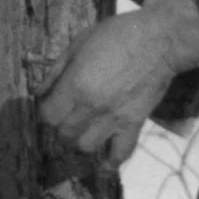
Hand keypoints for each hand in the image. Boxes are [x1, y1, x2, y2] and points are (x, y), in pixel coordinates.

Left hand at [38, 0, 198, 165]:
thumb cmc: (117, 35)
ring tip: (84, 131)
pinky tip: (104, 163)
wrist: (160, 40)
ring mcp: (114, 118)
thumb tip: (38, 92)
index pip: (47, 116)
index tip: (50, 104)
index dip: (45, 111)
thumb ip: (56, 71)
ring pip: (86, 147)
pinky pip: (121, 152)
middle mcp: (91, 107)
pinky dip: (111, 162)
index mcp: (75, 85)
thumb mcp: (79, 44)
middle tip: (67, 115)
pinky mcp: (134, 124)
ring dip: (80, 141)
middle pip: (64, 134)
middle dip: (60, 126)